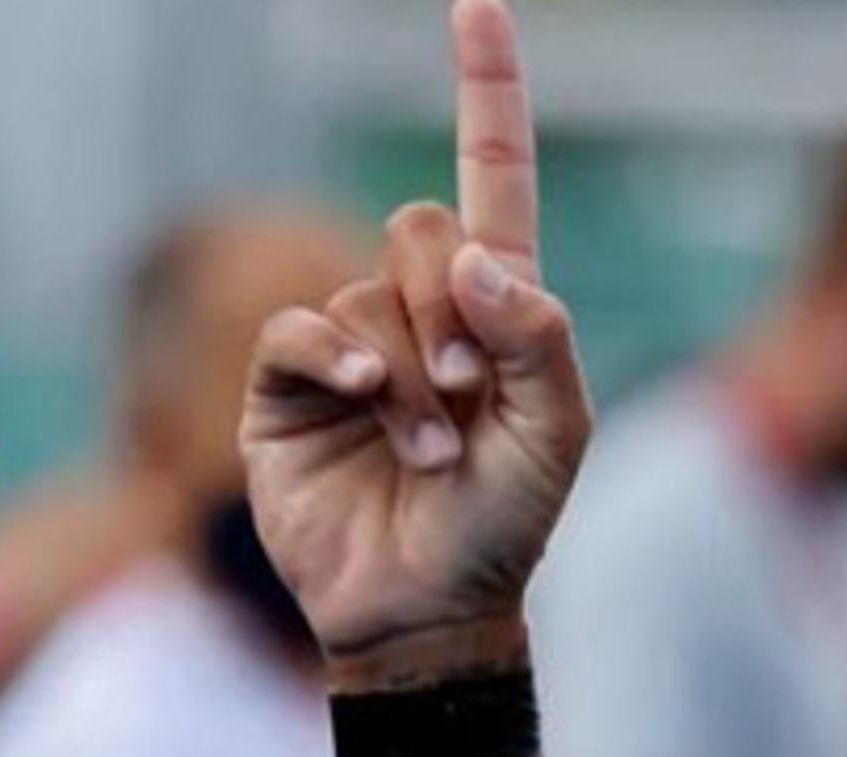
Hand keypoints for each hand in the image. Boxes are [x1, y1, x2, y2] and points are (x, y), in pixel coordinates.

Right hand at [242, 0, 585, 662]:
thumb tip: (477, 257)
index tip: (479, 5)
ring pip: (370, 293)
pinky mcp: (288, 381)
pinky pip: (302, 328)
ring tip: (433, 453)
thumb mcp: (558, 434)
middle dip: (454, 316)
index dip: (486, 95)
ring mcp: (351, 341)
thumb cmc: (506, 526)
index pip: (490, 179)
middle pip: (422, 227)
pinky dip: (340, 364)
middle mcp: (421, 311)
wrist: (429, 607)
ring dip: (410, 378)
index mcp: (498, 311)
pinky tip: (365, 408)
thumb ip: (539, 337)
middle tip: (469, 399)